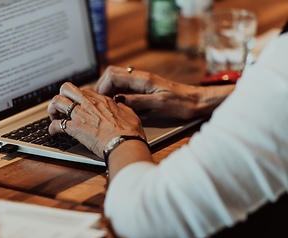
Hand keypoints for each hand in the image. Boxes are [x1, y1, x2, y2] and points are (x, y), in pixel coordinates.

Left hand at [48, 82, 145, 157]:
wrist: (124, 144)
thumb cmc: (129, 133)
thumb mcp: (130, 115)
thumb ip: (123, 108)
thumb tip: (120, 106)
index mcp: (102, 100)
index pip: (85, 91)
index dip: (79, 97)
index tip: (78, 104)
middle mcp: (89, 104)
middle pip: (67, 88)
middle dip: (61, 95)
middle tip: (61, 106)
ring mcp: (80, 115)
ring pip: (57, 101)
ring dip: (52, 109)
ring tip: (54, 117)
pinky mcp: (74, 128)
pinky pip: (56, 125)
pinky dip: (52, 129)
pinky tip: (54, 133)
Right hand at [95, 66, 234, 118]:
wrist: (198, 101)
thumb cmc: (182, 103)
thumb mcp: (159, 104)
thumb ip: (137, 101)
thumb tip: (118, 99)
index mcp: (143, 79)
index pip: (113, 75)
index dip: (102, 86)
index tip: (99, 100)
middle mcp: (141, 77)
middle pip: (112, 74)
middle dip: (102, 86)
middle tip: (98, 101)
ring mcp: (143, 82)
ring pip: (118, 80)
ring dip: (109, 90)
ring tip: (105, 104)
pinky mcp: (145, 88)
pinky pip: (126, 87)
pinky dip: (118, 94)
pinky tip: (118, 104)